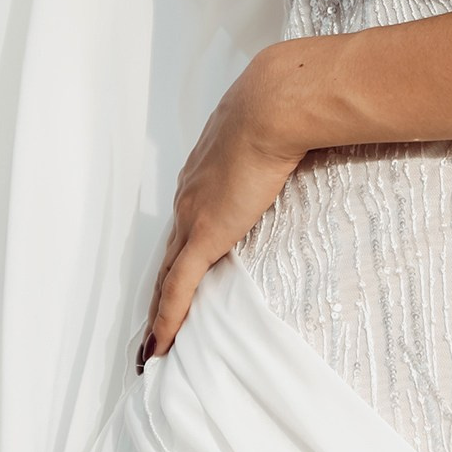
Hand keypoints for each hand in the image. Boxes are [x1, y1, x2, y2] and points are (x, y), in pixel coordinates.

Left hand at [141, 42, 315, 360]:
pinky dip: (167, 319)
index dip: (178, 254)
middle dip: (158, 291)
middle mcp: (189, 197)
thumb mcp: (274, 131)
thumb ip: (277, 150)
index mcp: (203, 173)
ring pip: (165, 277)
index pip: (185, 225)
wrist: (274, 105)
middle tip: (150, 324)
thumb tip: (301, 150)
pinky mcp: (205, 234)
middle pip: (167, 256)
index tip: (173, 276)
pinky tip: (158, 346)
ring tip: (150, 344)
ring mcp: (193, 217)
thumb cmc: (281, 107)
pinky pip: (179, 288)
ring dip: (157, 311)